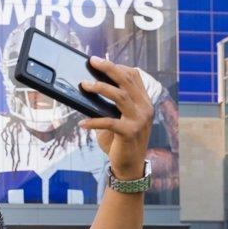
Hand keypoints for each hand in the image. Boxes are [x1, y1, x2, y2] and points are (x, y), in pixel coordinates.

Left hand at [78, 58, 155, 177]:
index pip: (134, 76)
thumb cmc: (120, 141)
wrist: (130, 167)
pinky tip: (82, 123)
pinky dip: (94, 121)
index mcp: (144, 102)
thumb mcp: (117, 119)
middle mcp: (145, 108)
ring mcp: (139, 120)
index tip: (100, 62)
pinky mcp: (129, 133)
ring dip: (100, 88)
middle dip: (109, 68)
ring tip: (84, 85)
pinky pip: (109, 122)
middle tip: (92, 61)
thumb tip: (88, 89)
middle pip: (127, 81)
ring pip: (120, 96)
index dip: (117, 66)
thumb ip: (109, 105)